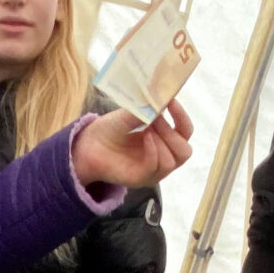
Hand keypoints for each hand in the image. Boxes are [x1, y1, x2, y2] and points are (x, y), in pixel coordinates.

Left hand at [73, 101, 193, 189]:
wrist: (88, 144)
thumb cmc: (111, 129)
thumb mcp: (132, 113)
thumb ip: (149, 107)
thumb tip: (164, 93)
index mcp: (165, 140)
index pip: (185, 133)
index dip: (182, 117)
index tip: (172, 101)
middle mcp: (163, 157)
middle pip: (185, 151)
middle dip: (173, 132)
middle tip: (157, 119)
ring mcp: (153, 170)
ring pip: (173, 161)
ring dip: (163, 141)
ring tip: (147, 128)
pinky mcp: (141, 179)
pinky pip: (156, 167)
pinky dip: (153, 150)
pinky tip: (145, 137)